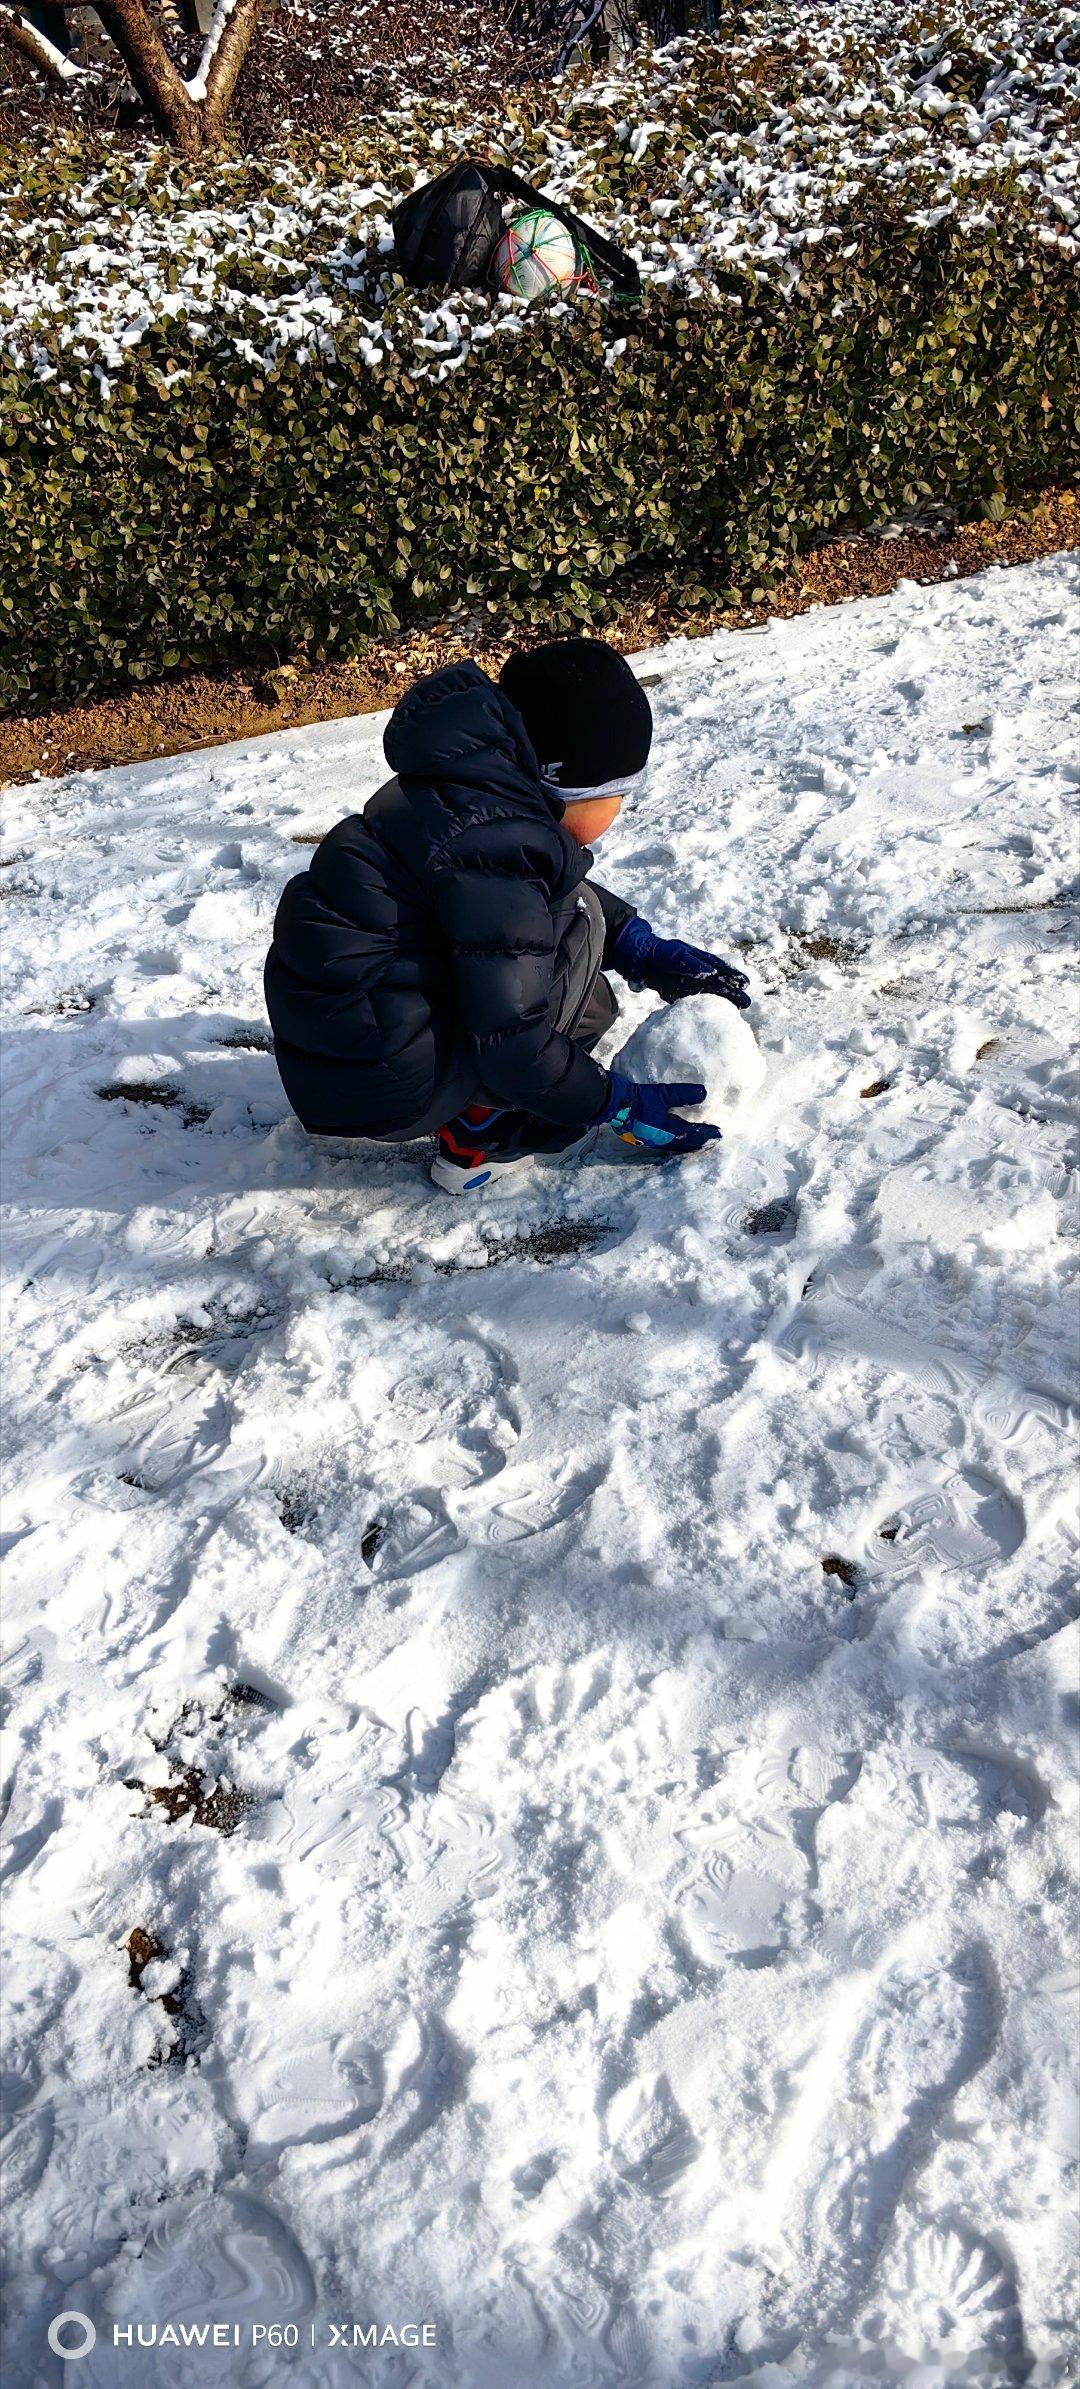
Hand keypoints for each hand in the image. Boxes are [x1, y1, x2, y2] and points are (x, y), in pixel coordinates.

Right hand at [598, 1073, 720, 1155]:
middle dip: (697, 1142)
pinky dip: (673, 1140)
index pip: (692, 1134)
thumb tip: (703, 1093)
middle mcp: (659, 1140)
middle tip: (709, 1140)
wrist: (611, 1103)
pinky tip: (672, 1136)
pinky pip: (663, 1142)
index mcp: (666, 1131)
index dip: (705, 1133)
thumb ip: (682, 1094)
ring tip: (694, 1140)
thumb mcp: (662, 1093)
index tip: (718, 1133)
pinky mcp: (640, 1137)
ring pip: (673, 1145)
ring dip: (685, 1143)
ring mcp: (649, 1140)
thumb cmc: (637, 1099)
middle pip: (683, 1144)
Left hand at [610, 916, 750, 1009]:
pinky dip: (701, 1006)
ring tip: (735, 1010)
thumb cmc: (655, 952)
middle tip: (746, 1003)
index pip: (718, 968)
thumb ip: (690, 963)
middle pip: (716, 982)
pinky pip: (690, 1001)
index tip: (745, 984)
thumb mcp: (674, 955)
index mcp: (696, 958)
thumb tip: (710, 972)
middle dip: (731, 992)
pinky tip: (710, 1015)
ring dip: (720, 1001)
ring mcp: (684, 982)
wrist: (635, 957)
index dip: (731, 976)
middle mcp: (693, 970)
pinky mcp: (673, 992)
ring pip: (706, 993)